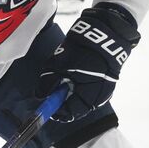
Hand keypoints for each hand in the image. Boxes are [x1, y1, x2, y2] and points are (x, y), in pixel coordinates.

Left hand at [35, 3, 140, 122]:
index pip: (68, 113)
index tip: (46, 104)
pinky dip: (82, 86)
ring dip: (73, 92)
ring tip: (67, 76)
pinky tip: (78, 73)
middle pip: (77, 107)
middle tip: (56, 88)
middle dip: (65, 100)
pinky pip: (93, 90)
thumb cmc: (80, 51)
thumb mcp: (57, 65)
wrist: (104, 34)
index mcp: (87, 96)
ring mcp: (105, 89)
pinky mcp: (108, 82)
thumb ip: (47, 83)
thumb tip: (40, 95)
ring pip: (85, 99)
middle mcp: (99, 97)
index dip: (55, 111)